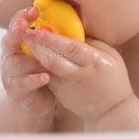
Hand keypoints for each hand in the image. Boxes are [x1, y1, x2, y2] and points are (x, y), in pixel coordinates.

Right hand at [0, 6, 56, 130]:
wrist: (36, 100)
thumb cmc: (43, 70)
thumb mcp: (44, 52)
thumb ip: (48, 37)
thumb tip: (69, 16)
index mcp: (17, 42)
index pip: (16, 24)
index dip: (23, 16)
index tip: (35, 10)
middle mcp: (10, 55)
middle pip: (9, 40)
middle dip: (17, 31)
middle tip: (24, 25)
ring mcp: (9, 73)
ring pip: (17, 63)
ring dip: (32, 59)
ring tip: (45, 58)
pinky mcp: (15, 89)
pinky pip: (24, 83)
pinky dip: (34, 79)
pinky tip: (45, 77)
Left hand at [20, 26, 138, 130]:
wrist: (111, 110)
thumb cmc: (114, 78)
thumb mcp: (111, 55)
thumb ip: (92, 42)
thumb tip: (72, 29)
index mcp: (94, 62)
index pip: (70, 48)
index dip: (53, 38)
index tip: (39, 28)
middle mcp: (79, 75)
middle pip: (53, 59)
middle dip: (36, 44)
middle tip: (24, 31)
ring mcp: (68, 87)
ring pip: (46, 69)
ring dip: (33, 55)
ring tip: (25, 41)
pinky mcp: (61, 95)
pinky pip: (47, 77)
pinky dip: (39, 66)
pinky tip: (32, 56)